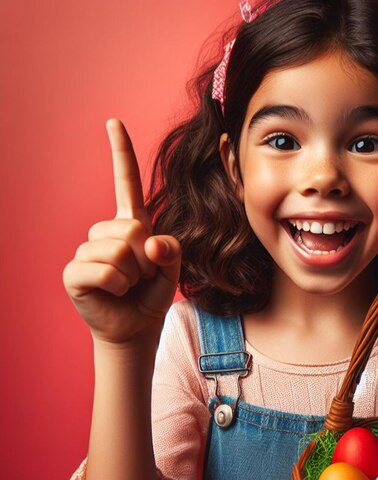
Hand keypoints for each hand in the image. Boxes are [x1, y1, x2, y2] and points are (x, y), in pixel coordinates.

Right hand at [63, 119, 180, 344]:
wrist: (136, 328)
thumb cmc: (151, 295)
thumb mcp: (172, 270)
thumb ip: (171, 251)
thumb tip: (149, 244)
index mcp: (129, 225)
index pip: (126, 184)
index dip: (120, 154)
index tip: (113, 122)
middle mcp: (104, 232)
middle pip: (132, 228)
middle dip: (147, 259)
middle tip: (143, 277)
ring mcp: (86, 251)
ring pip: (119, 251)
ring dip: (134, 275)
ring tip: (128, 286)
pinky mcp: (74, 272)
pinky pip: (105, 271)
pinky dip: (118, 286)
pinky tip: (113, 293)